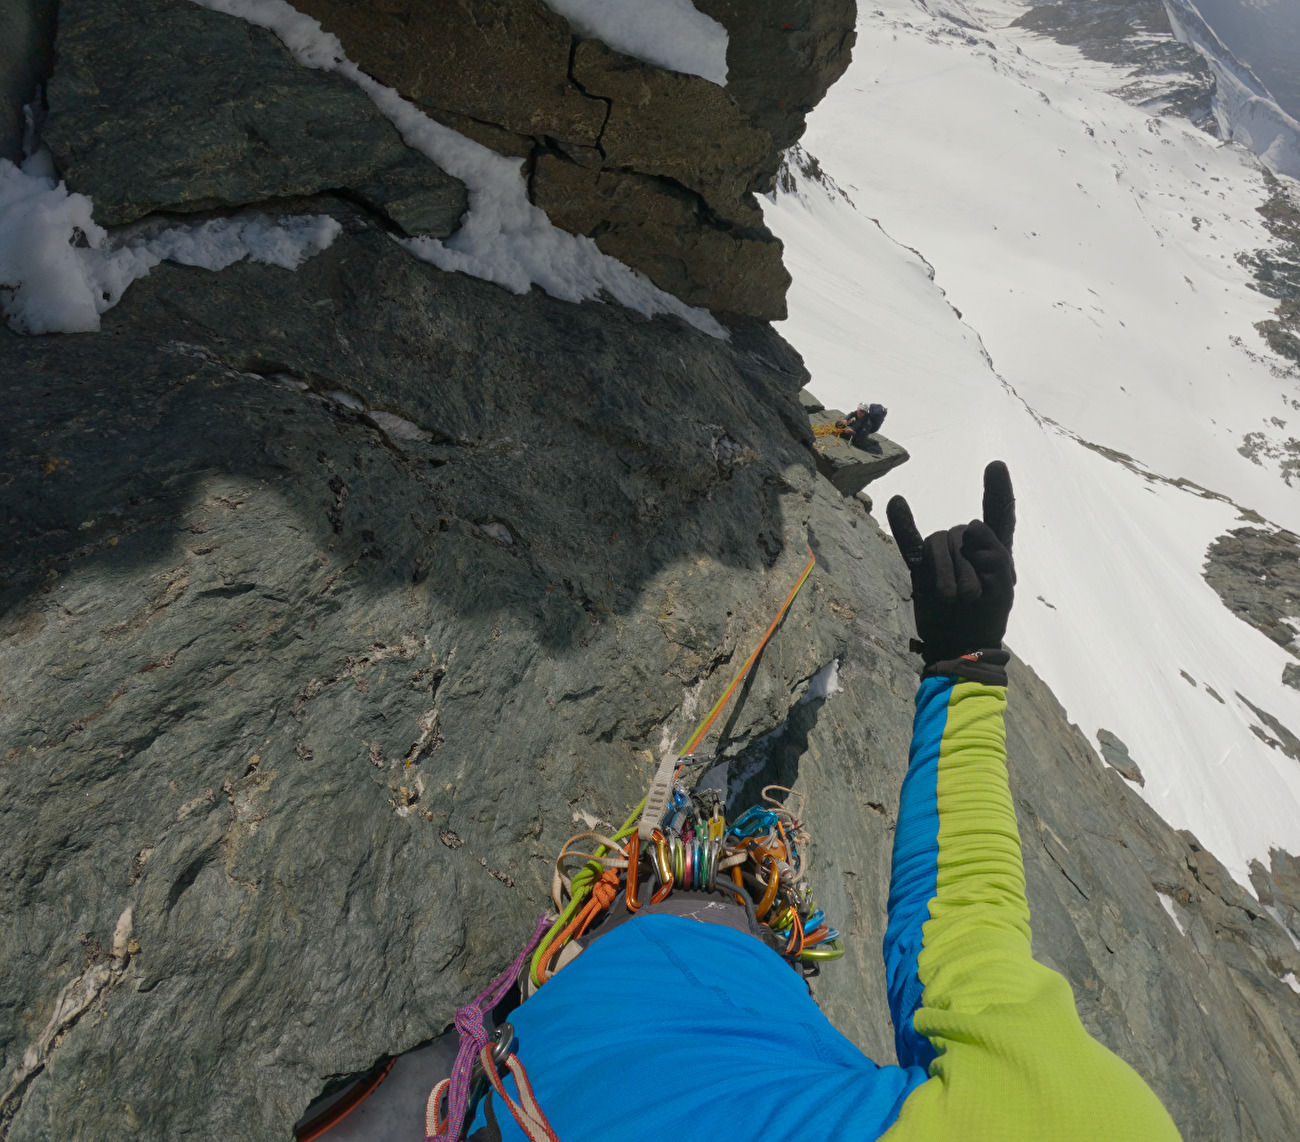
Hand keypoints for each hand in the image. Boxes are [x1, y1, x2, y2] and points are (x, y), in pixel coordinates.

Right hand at [886, 462, 1015, 667]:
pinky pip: (909, 541)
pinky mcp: (920, 567)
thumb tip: (971, 525)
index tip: (994, 466)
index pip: (998, 514)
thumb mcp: (1002, 588)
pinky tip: (897, 503)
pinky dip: (903, 523)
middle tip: (971, 598)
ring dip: (944, 572)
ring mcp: (941, 556)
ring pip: (938, 543)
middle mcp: (966, 545)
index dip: (997, 491)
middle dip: (966, 567)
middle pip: (963, 534)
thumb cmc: (987, 618)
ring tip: (949, 597)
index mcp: (994, 548)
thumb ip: (994, 553)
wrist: (960, 646)